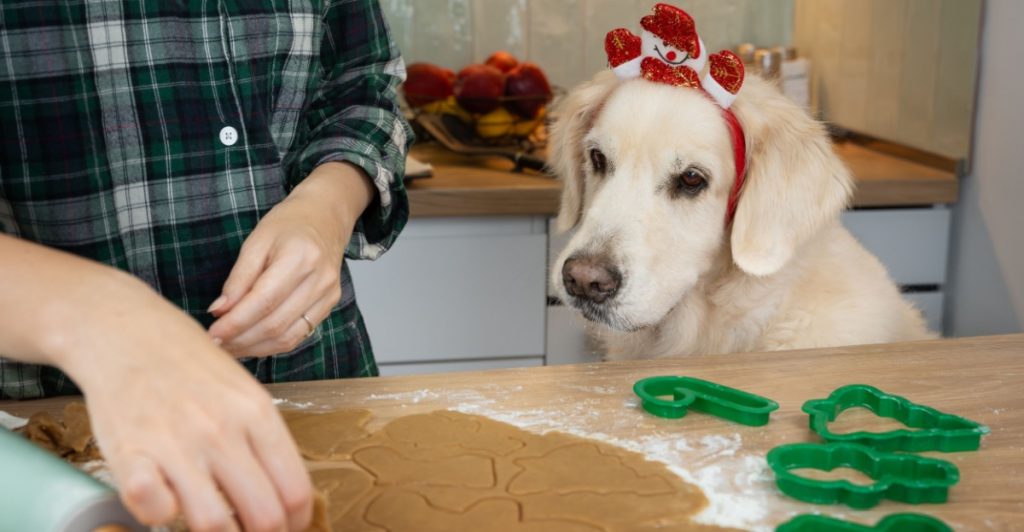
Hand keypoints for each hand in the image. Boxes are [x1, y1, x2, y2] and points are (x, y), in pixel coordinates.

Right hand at [0, 235, 313, 530]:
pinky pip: (153, 508)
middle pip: (263, 517)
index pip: (295, 492)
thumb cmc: (190, 364)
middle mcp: (222, 431)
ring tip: (213, 524)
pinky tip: (165, 505)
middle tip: (249, 531)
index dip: (294, 523)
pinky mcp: (130, 452)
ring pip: (214, 524)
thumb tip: (286, 496)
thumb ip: (263, 440)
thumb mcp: (244, 392)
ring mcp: (176, 443)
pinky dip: (160, 517)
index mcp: (258, 415)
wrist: (127, 332)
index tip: (284, 527)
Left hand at [207, 162, 373, 357]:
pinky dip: (272, 345)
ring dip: (255, 347)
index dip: (235, 323)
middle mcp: (319, 279)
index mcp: (299, 256)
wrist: (325, 218)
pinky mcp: (330, 304)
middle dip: (241, 339)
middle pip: (275, 324)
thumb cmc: (288, 224)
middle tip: (215, 344)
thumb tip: (219, 311)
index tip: (212, 333)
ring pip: (288, 336)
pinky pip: (299, 335)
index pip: (263, 301)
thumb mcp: (255, 241)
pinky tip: (252, 343)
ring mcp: (328, 294)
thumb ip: (238, 278)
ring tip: (230, 347)